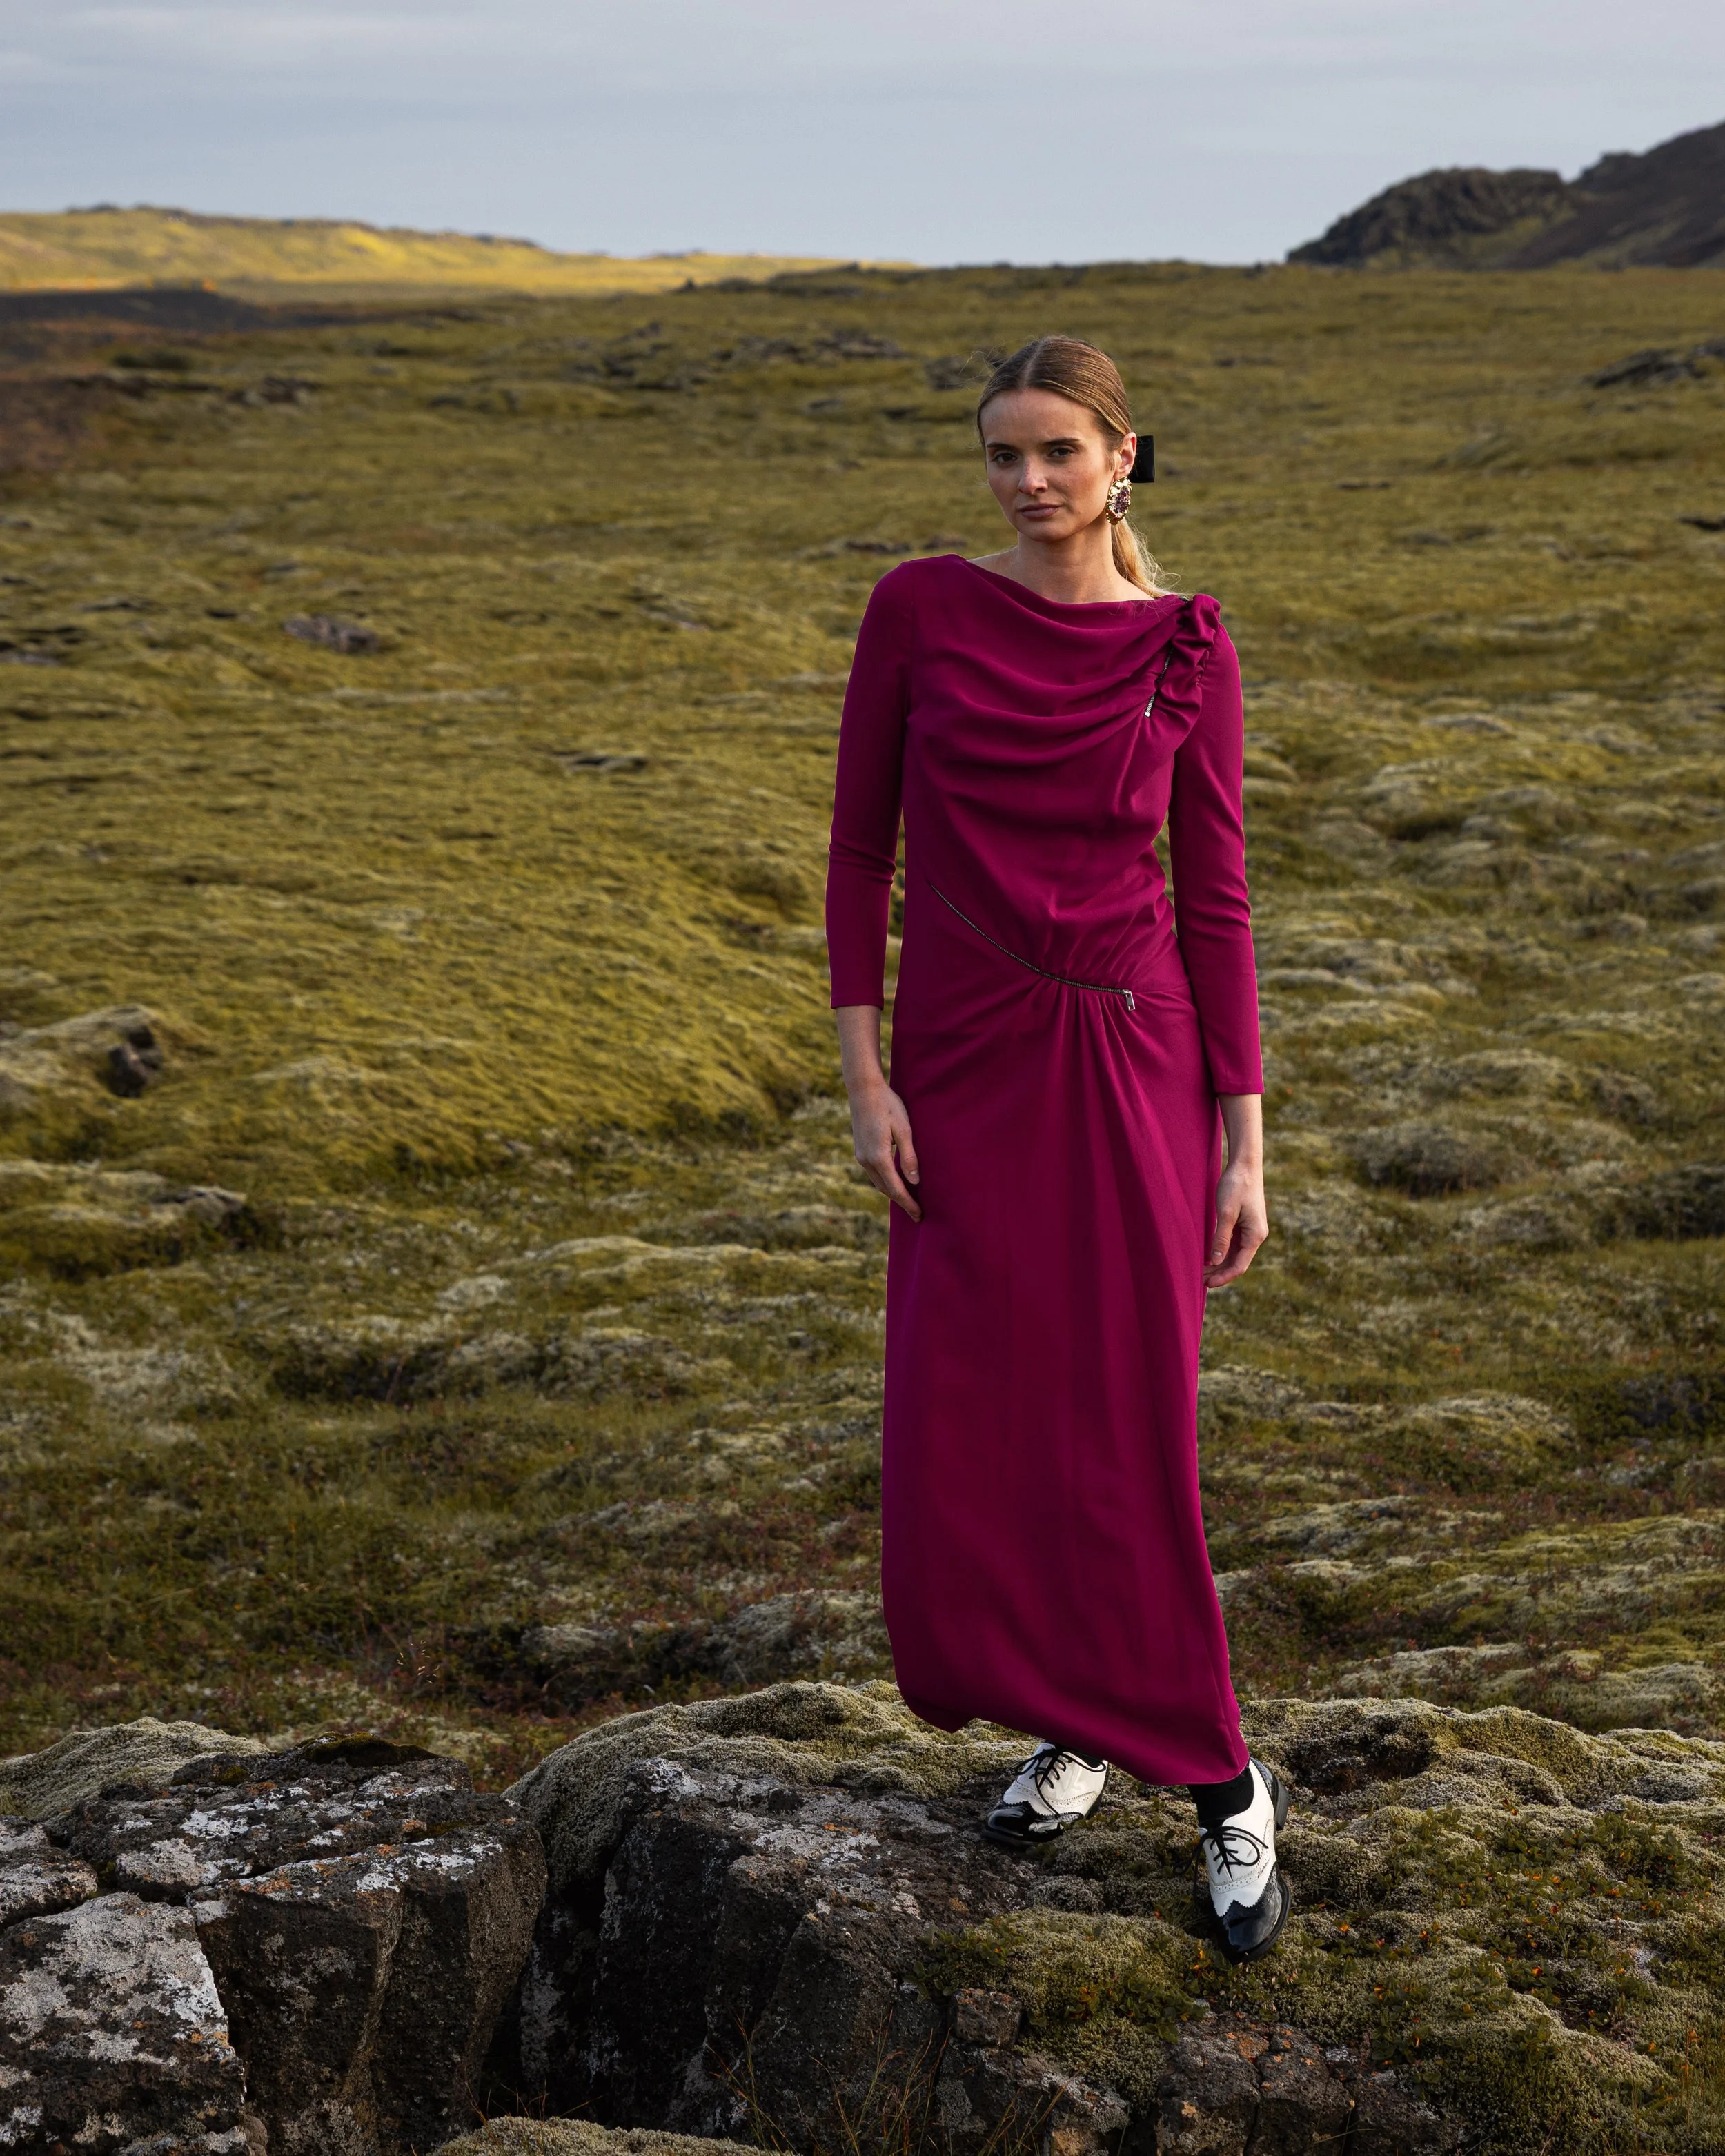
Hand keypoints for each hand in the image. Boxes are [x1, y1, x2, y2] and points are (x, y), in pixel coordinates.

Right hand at [850, 1084, 921, 1220]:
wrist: (864, 1090)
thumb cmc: (888, 1106)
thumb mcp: (904, 1130)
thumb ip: (909, 1157)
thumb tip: (915, 1181)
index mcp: (879, 1157)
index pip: (896, 1188)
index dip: (908, 1203)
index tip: (919, 1215)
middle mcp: (866, 1160)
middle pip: (886, 1189)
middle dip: (901, 1201)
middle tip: (917, 1212)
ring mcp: (861, 1156)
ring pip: (878, 1182)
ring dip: (893, 1192)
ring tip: (908, 1199)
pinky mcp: (859, 1150)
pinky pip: (874, 1173)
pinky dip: (885, 1181)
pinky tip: (895, 1180)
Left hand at [1205, 1157, 1266, 1287]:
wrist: (1245, 1165)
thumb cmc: (1236, 1186)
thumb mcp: (1226, 1213)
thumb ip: (1221, 1237)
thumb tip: (1216, 1260)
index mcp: (1255, 1235)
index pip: (1239, 1265)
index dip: (1223, 1277)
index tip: (1206, 1284)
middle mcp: (1256, 1236)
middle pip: (1237, 1262)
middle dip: (1219, 1273)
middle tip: (1198, 1280)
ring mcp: (1251, 1230)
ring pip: (1235, 1254)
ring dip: (1219, 1264)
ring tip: (1201, 1271)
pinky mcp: (1245, 1224)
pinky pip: (1233, 1244)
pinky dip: (1221, 1252)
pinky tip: (1208, 1256)